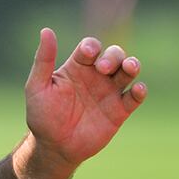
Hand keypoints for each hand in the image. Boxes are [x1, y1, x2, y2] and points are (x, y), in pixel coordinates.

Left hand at [24, 28, 146, 169]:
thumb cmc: (42, 116)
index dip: (91, 47)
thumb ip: (43, 60)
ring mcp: (109, 92)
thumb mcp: (37, 87)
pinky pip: (134, 97)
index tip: (87, 54)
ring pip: (128, 71)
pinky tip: (137, 90)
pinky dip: (140, 91)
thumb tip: (46, 31)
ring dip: (132, 65)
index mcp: (78, 66)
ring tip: (130, 68)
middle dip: (113, 56)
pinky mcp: (119, 111)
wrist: (54, 147)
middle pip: (114, 55)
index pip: (90, 47)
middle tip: (103, 69)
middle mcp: (97, 75)